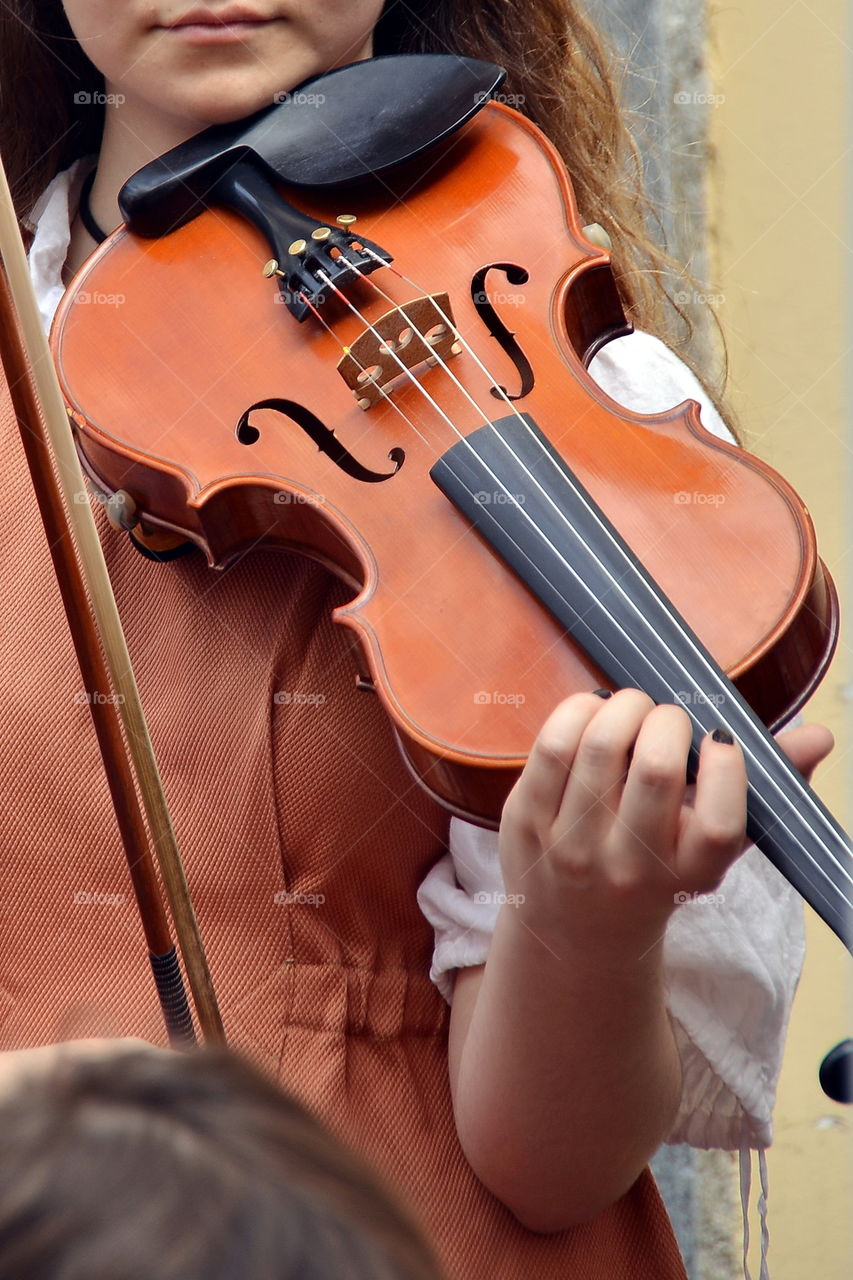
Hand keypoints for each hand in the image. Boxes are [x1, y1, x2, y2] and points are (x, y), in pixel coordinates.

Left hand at [498, 689, 832, 959]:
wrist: (578, 936)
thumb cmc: (657, 872)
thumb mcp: (710, 846)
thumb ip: (762, 788)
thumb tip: (819, 737)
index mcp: (688, 874)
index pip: (719, 821)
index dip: (725, 767)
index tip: (718, 742)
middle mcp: (629, 868)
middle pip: (656, 769)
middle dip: (667, 719)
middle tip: (667, 718)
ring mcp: (572, 848)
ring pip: (600, 746)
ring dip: (623, 707)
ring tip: (631, 709)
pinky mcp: (524, 823)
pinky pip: (551, 747)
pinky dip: (577, 711)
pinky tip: (591, 710)